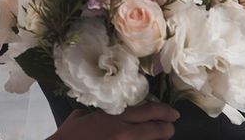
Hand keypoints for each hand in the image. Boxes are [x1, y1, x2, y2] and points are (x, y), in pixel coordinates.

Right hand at [51, 102, 178, 139]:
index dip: (165, 112)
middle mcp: (125, 134)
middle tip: (170, 127)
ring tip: (159, 136)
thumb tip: (113, 108)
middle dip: (168, 129)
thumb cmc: (71, 134)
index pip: (150, 112)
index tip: (173, 113)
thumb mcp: (85, 115)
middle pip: (158, 131)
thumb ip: (103, 111)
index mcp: (116, 118)